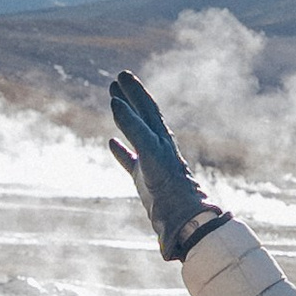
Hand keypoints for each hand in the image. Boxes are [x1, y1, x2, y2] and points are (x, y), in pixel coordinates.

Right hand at [108, 71, 229, 263]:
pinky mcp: (144, 179)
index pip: (146, 110)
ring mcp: (151, 162)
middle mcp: (158, 148)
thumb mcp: (151, 155)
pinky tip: (111, 143)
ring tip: (113, 100)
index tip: (121, 77)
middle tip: (117, 79)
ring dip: (125, 116)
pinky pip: (130, 160)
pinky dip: (121, 150)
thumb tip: (116, 103)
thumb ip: (134, 129)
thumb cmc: (171, 191)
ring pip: (136, 133)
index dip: (134, 93)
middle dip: (131, 97)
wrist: (184, 219)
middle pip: (143, 115)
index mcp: (161, 140)